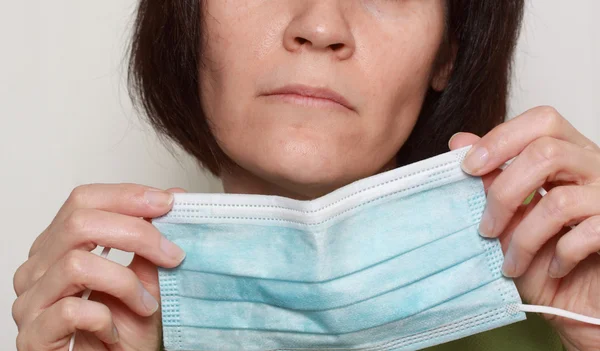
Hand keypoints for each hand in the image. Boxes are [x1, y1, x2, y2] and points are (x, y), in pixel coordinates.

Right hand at [12, 184, 185, 350]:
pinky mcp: (33, 335)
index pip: (83, 200)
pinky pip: (70, 311)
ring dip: (126, 283)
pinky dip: (104, 319)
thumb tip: (175, 195)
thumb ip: (151, 241)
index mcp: (60, 246)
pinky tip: (115, 331)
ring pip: (77, 264)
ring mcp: (31, 301)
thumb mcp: (145, 279)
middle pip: (79, 223)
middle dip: (137, 233)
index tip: (169, 202)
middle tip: (174, 254)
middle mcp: (38, 268)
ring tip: (149, 305)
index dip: (127, 196)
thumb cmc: (125, 329)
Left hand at [449, 106, 599, 350]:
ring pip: (559, 200)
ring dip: (523, 237)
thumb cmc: (548, 259)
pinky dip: (559, 256)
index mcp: (570, 155)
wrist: (582, 302)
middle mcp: (595, 169)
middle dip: (504, 192)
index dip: (502, 138)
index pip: (542, 121)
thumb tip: (459, 141)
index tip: (468, 167)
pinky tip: (553, 269)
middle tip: (485, 227)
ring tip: (509, 263)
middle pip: (547, 152)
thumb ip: (491, 177)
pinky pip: (587, 234)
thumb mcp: (511, 217)